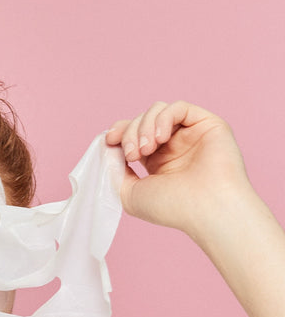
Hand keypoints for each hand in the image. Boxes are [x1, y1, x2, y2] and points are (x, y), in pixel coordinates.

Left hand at [106, 100, 253, 243]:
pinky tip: (160, 138)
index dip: (119, 133)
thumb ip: (115, 172)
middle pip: (142, 121)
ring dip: (144, 126)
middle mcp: (174, 147)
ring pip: (158, 111)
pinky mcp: (208, 124)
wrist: (206, 209)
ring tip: (145, 150)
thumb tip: (108, 149)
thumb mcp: (129, 194)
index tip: (109, 140)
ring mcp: (191, 135)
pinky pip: (179, 108)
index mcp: (156, 163)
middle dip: (130, 133)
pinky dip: (163, 118)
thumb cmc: (170, 207)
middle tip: (132, 155)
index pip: (134, 135)